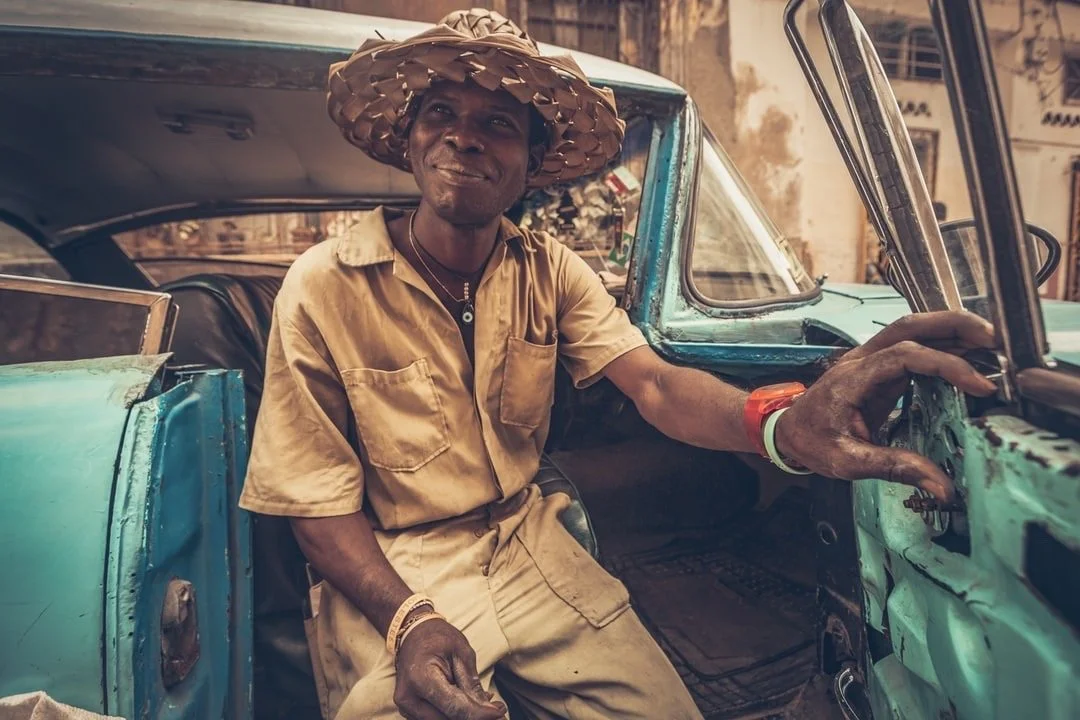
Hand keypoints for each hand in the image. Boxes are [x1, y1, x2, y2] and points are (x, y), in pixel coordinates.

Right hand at [393, 615, 505, 719]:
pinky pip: (437, 718)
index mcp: (421, 678)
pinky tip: (467, 703)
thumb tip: (491, 710)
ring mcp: (406, 706)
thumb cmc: (438, 638)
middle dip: (474, 716)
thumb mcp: (461, 653)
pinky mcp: (410, 711)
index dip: (479, 714)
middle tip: (497, 708)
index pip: (454, 706)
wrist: (413, 633)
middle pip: (448, 719)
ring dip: (465, 716)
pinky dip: (454, 714)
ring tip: (483, 703)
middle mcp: (409, 698)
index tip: (500, 711)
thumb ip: (472, 684)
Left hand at [775, 311, 996, 501]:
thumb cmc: (812, 442)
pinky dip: (942, 346)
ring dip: (951, 330)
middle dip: (954, 325)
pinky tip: (968, 356)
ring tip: (991, 344)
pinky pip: (913, 347)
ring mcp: (870, 360)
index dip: (945, 365)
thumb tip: (942, 486)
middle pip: (909, 325)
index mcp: (852, 378)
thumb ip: (895, 469)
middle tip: (994, 339)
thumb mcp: (848, 462)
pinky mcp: (879, 368)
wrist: (787, 431)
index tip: (979, 384)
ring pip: (912, 330)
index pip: (904, 356)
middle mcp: (861, 360)